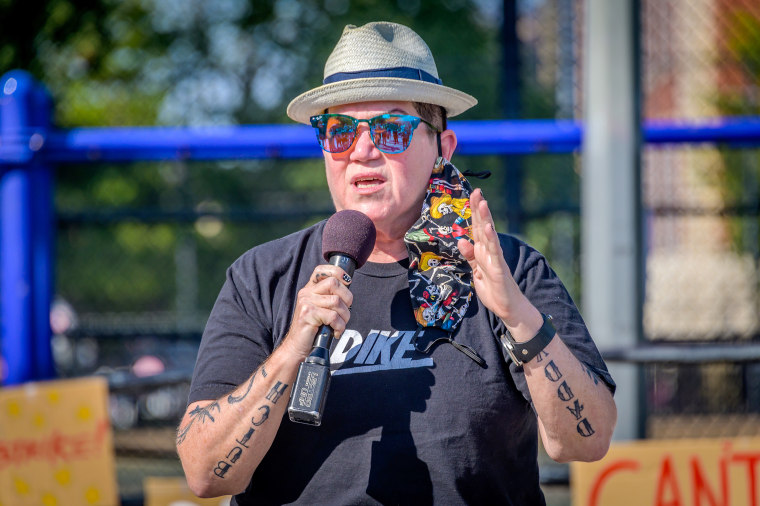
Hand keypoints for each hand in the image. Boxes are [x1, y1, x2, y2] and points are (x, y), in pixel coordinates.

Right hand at [281, 264, 352, 357]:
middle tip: (345, 313)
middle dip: (347, 298)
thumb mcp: (321, 309)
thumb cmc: (313, 330)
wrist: (296, 347)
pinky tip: (335, 332)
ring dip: (344, 317)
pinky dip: (339, 326)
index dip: (338, 272)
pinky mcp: (308, 314)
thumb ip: (330, 297)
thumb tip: (348, 287)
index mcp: (310, 289)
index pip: (322, 270)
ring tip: (340, 326)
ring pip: (336, 301)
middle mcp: (306, 292)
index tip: (347, 282)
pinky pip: (333, 316)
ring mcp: (306, 302)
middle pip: (334, 283)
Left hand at [457, 189, 540, 336]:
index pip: (477, 228)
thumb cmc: (493, 289)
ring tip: (482, 203)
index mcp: (483, 251)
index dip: (473, 212)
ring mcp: (495, 258)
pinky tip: (488, 228)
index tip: (472, 195)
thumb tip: (461, 240)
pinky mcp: (498, 268)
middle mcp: (490, 251)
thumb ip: (470, 255)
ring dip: (485, 219)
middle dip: (479, 209)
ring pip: (489, 235)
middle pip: (483, 226)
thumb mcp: (476, 271)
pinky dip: (491, 240)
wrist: (507, 307)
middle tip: (477, 191)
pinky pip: (494, 252)